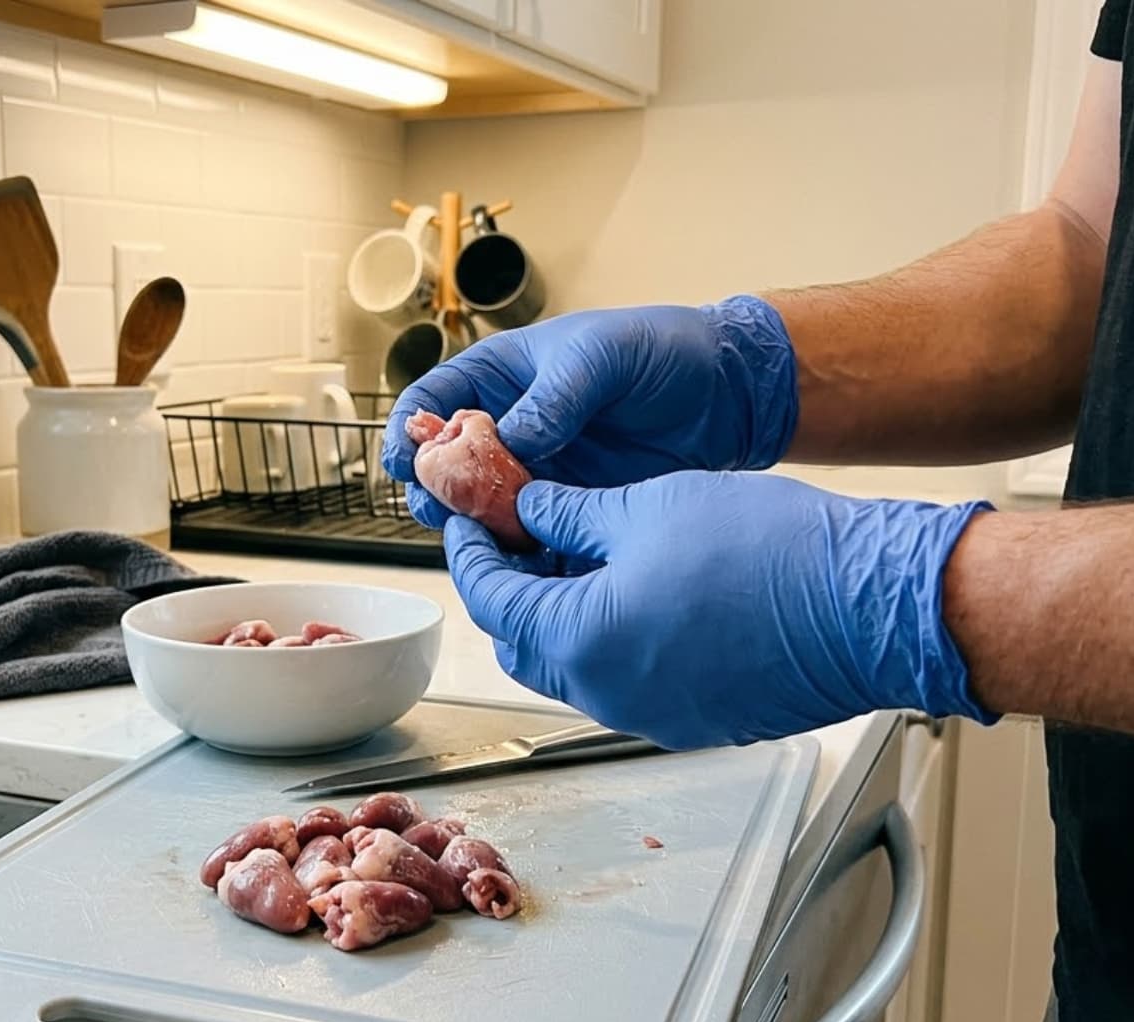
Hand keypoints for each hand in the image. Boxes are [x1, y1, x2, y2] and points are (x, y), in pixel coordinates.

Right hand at [383, 296, 798, 528]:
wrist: (728, 392)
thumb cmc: (663, 349)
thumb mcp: (603, 356)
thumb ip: (554, 396)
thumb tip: (512, 438)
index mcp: (504, 375)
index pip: (435, 400)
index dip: (411, 429)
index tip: (405, 457)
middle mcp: (512, 426)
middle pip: (447, 464)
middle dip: (433, 488)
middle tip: (438, 507)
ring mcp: (540, 471)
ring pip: (483, 507)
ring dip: (473, 526)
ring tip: (481, 537)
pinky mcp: (571, 507)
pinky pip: (531, 535)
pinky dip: (520, 551)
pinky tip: (523, 560)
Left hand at [444, 471, 999, 748]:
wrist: (871, 606)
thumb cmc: (771, 553)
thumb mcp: (647, 506)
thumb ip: (570, 515)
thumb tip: (532, 511)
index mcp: (580, 641)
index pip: (490, 599)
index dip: (472, 551)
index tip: (471, 517)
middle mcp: (608, 694)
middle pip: (524, 643)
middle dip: (513, 590)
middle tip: (523, 534)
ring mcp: (655, 715)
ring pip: (577, 667)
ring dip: (564, 616)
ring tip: (583, 554)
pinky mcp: (699, 719)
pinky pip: (631, 681)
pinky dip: (615, 640)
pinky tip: (639, 589)